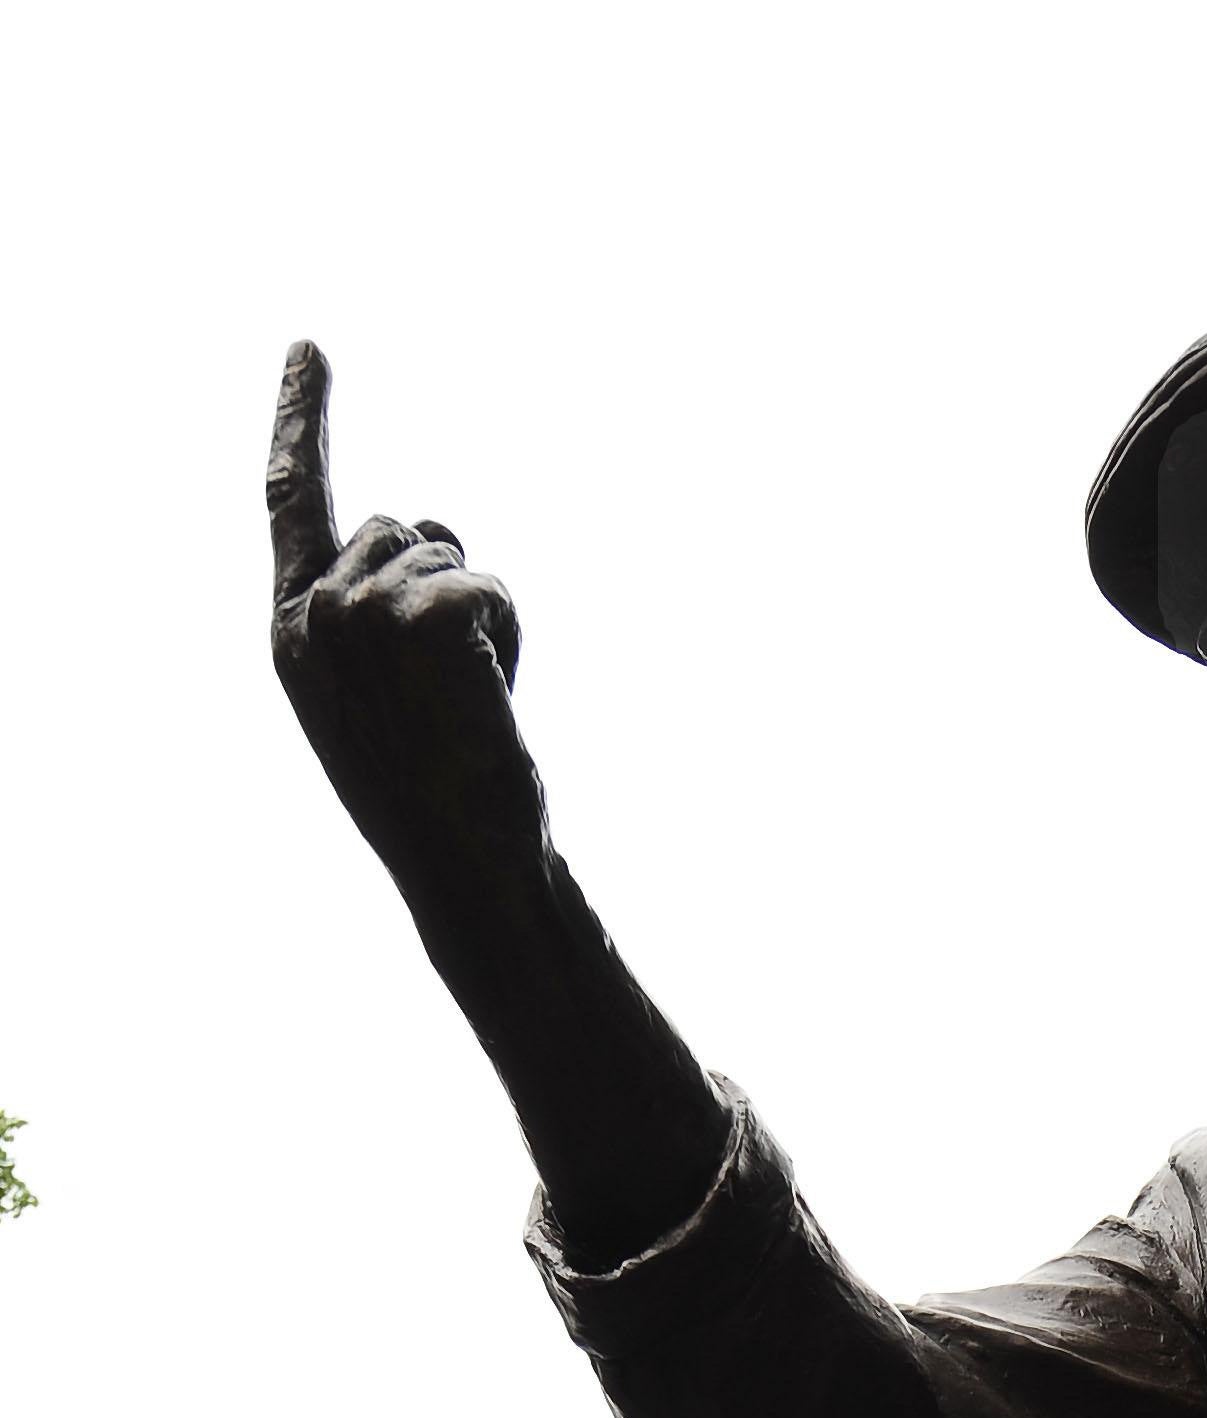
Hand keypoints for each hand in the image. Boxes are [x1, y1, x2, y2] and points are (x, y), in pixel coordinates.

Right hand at [269, 343, 544, 901]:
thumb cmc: (435, 798)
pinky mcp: (417, 619)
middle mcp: (310, 614)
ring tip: (463, 703)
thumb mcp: (375, 697)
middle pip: (396, 525)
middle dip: (442, 578)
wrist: (467, 867)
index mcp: (289, 632)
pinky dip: (508, 635)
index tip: (312, 351)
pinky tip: (490, 699)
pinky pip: (487, 586)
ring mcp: (358, 615)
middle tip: (449, 686)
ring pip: (444, 552)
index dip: (301, 419)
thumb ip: (365, 615)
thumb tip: (411, 533)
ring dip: (477, 615)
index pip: (289, 500)